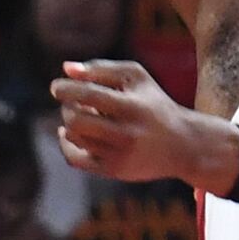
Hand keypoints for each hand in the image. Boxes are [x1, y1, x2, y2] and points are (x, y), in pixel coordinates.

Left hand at [50, 60, 234, 189]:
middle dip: (66, 107)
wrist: (182, 145)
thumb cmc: (153, 104)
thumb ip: (101, 68)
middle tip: (70, 102)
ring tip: (81, 115)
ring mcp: (119, 155)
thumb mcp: (136, 77)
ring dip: (69, 123)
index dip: (65, 89)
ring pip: (74, 137)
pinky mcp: (113, 171)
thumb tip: (66, 68)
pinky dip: (65, 144)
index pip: (87, 95)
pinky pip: (74, 159)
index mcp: (131, 106)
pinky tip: (69, 133)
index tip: (56, 87)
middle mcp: (126, 133)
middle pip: (75, 120)